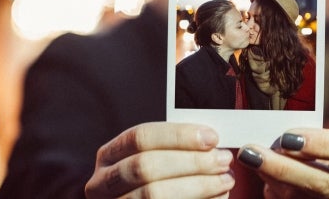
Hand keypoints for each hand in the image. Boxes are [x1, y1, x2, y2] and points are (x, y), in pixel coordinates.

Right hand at [85, 122, 235, 198]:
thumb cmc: (159, 183)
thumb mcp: (158, 160)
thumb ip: (176, 148)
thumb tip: (211, 139)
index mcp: (110, 156)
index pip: (140, 137)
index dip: (178, 136)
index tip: (211, 137)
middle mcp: (103, 183)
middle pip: (146, 166)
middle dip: (191, 162)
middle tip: (222, 160)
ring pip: (154, 194)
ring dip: (198, 186)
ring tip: (225, 180)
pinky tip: (216, 198)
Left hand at [237, 128, 328, 198]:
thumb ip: (316, 140)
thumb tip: (276, 137)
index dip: (324, 144)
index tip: (288, 136)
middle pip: (322, 184)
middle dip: (283, 168)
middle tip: (251, 152)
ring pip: (299, 198)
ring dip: (269, 178)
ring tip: (251, 156)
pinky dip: (273, 190)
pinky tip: (266, 176)